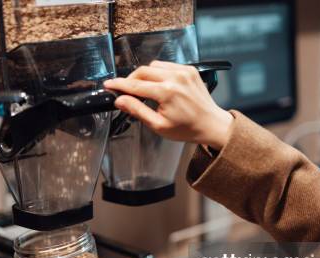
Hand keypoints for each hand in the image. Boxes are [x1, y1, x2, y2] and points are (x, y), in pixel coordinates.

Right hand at [104, 60, 233, 149]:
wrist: (211, 124)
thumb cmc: (186, 129)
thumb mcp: (158, 125)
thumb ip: (137, 110)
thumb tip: (120, 100)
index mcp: (166, 93)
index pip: (135, 85)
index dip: (119, 84)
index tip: (108, 84)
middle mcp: (175, 78)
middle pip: (142, 71)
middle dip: (131, 79)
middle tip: (125, 90)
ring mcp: (183, 71)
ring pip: (154, 65)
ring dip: (145, 75)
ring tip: (144, 89)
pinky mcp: (189, 69)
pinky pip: (167, 65)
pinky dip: (158, 72)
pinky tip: (159, 84)